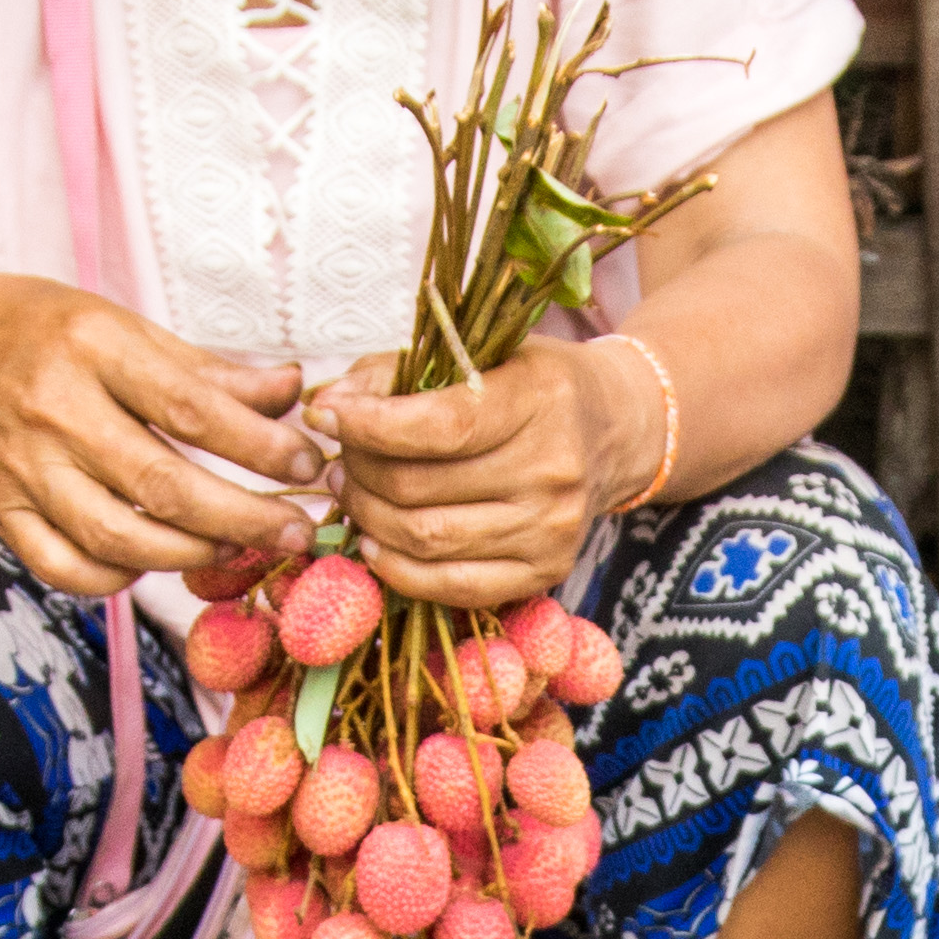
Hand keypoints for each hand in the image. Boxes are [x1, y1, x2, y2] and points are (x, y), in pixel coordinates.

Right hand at [0, 274, 322, 599]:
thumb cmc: (40, 331)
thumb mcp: (120, 325)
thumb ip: (206, 368)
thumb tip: (290, 392)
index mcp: (92, 347)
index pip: (191, 407)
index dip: (260, 444)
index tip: (309, 464)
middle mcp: (53, 409)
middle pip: (162, 485)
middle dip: (243, 518)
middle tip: (295, 531)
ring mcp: (21, 468)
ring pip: (117, 537)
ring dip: (191, 554)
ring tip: (234, 546)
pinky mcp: (0, 510)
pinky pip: (65, 567)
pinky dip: (117, 578)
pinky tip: (151, 561)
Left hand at [315, 341, 635, 612]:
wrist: (614, 429)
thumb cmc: (530, 383)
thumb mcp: (476, 352)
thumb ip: (396, 371)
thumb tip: (326, 405)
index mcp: (539, 399)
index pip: (437, 426)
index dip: (367, 426)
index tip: (325, 414)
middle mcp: (553, 469)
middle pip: (418, 487)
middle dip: (357, 471)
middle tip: (339, 458)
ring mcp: (552, 529)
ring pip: (425, 539)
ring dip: (368, 518)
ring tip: (351, 492)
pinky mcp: (546, 572)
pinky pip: (451, 586)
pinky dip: (397, 568)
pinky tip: (376, 540)